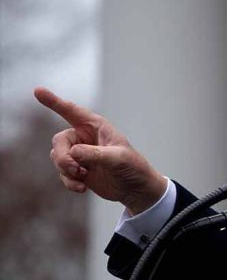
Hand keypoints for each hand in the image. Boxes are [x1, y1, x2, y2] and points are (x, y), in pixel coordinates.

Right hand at [34, 87, 167, 214]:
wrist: (136, 189)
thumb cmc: (133, 167)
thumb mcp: (118, 158)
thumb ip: (95, 154)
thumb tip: (73, 153)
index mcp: (96, 127)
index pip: (72, 111)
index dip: (54, 101)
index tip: (37, 90)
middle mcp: (85, 138)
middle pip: (59, 141)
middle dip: (63, 157)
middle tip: (76, 169)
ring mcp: (80, 155)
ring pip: (58, 157)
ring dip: (66, 170)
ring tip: (83, 177)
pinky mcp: (78, 170)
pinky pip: (63, 173)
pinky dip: (69, 181)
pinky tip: (82, 188)